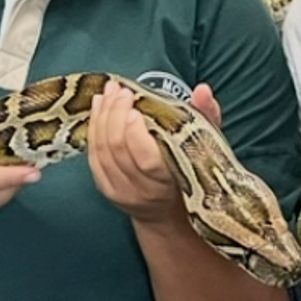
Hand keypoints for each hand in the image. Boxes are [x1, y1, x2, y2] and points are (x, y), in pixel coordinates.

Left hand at [87, 80, 207, 226]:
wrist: (168, 210)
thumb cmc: (190, 170)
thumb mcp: (205, 143)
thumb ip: (207, 115)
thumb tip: (202, 90)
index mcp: (169, 182)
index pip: (146, 160)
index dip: (135, 134)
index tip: (135, 109)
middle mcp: (142, 191)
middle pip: (118, 150)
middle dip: (116, 114)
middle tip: (122, 91)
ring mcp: (120, 191)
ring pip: (102, 150)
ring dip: (102, 116)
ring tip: (109, 92)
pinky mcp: (105, 187)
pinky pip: (93, 155)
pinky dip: (94, 128)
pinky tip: (98, 107)